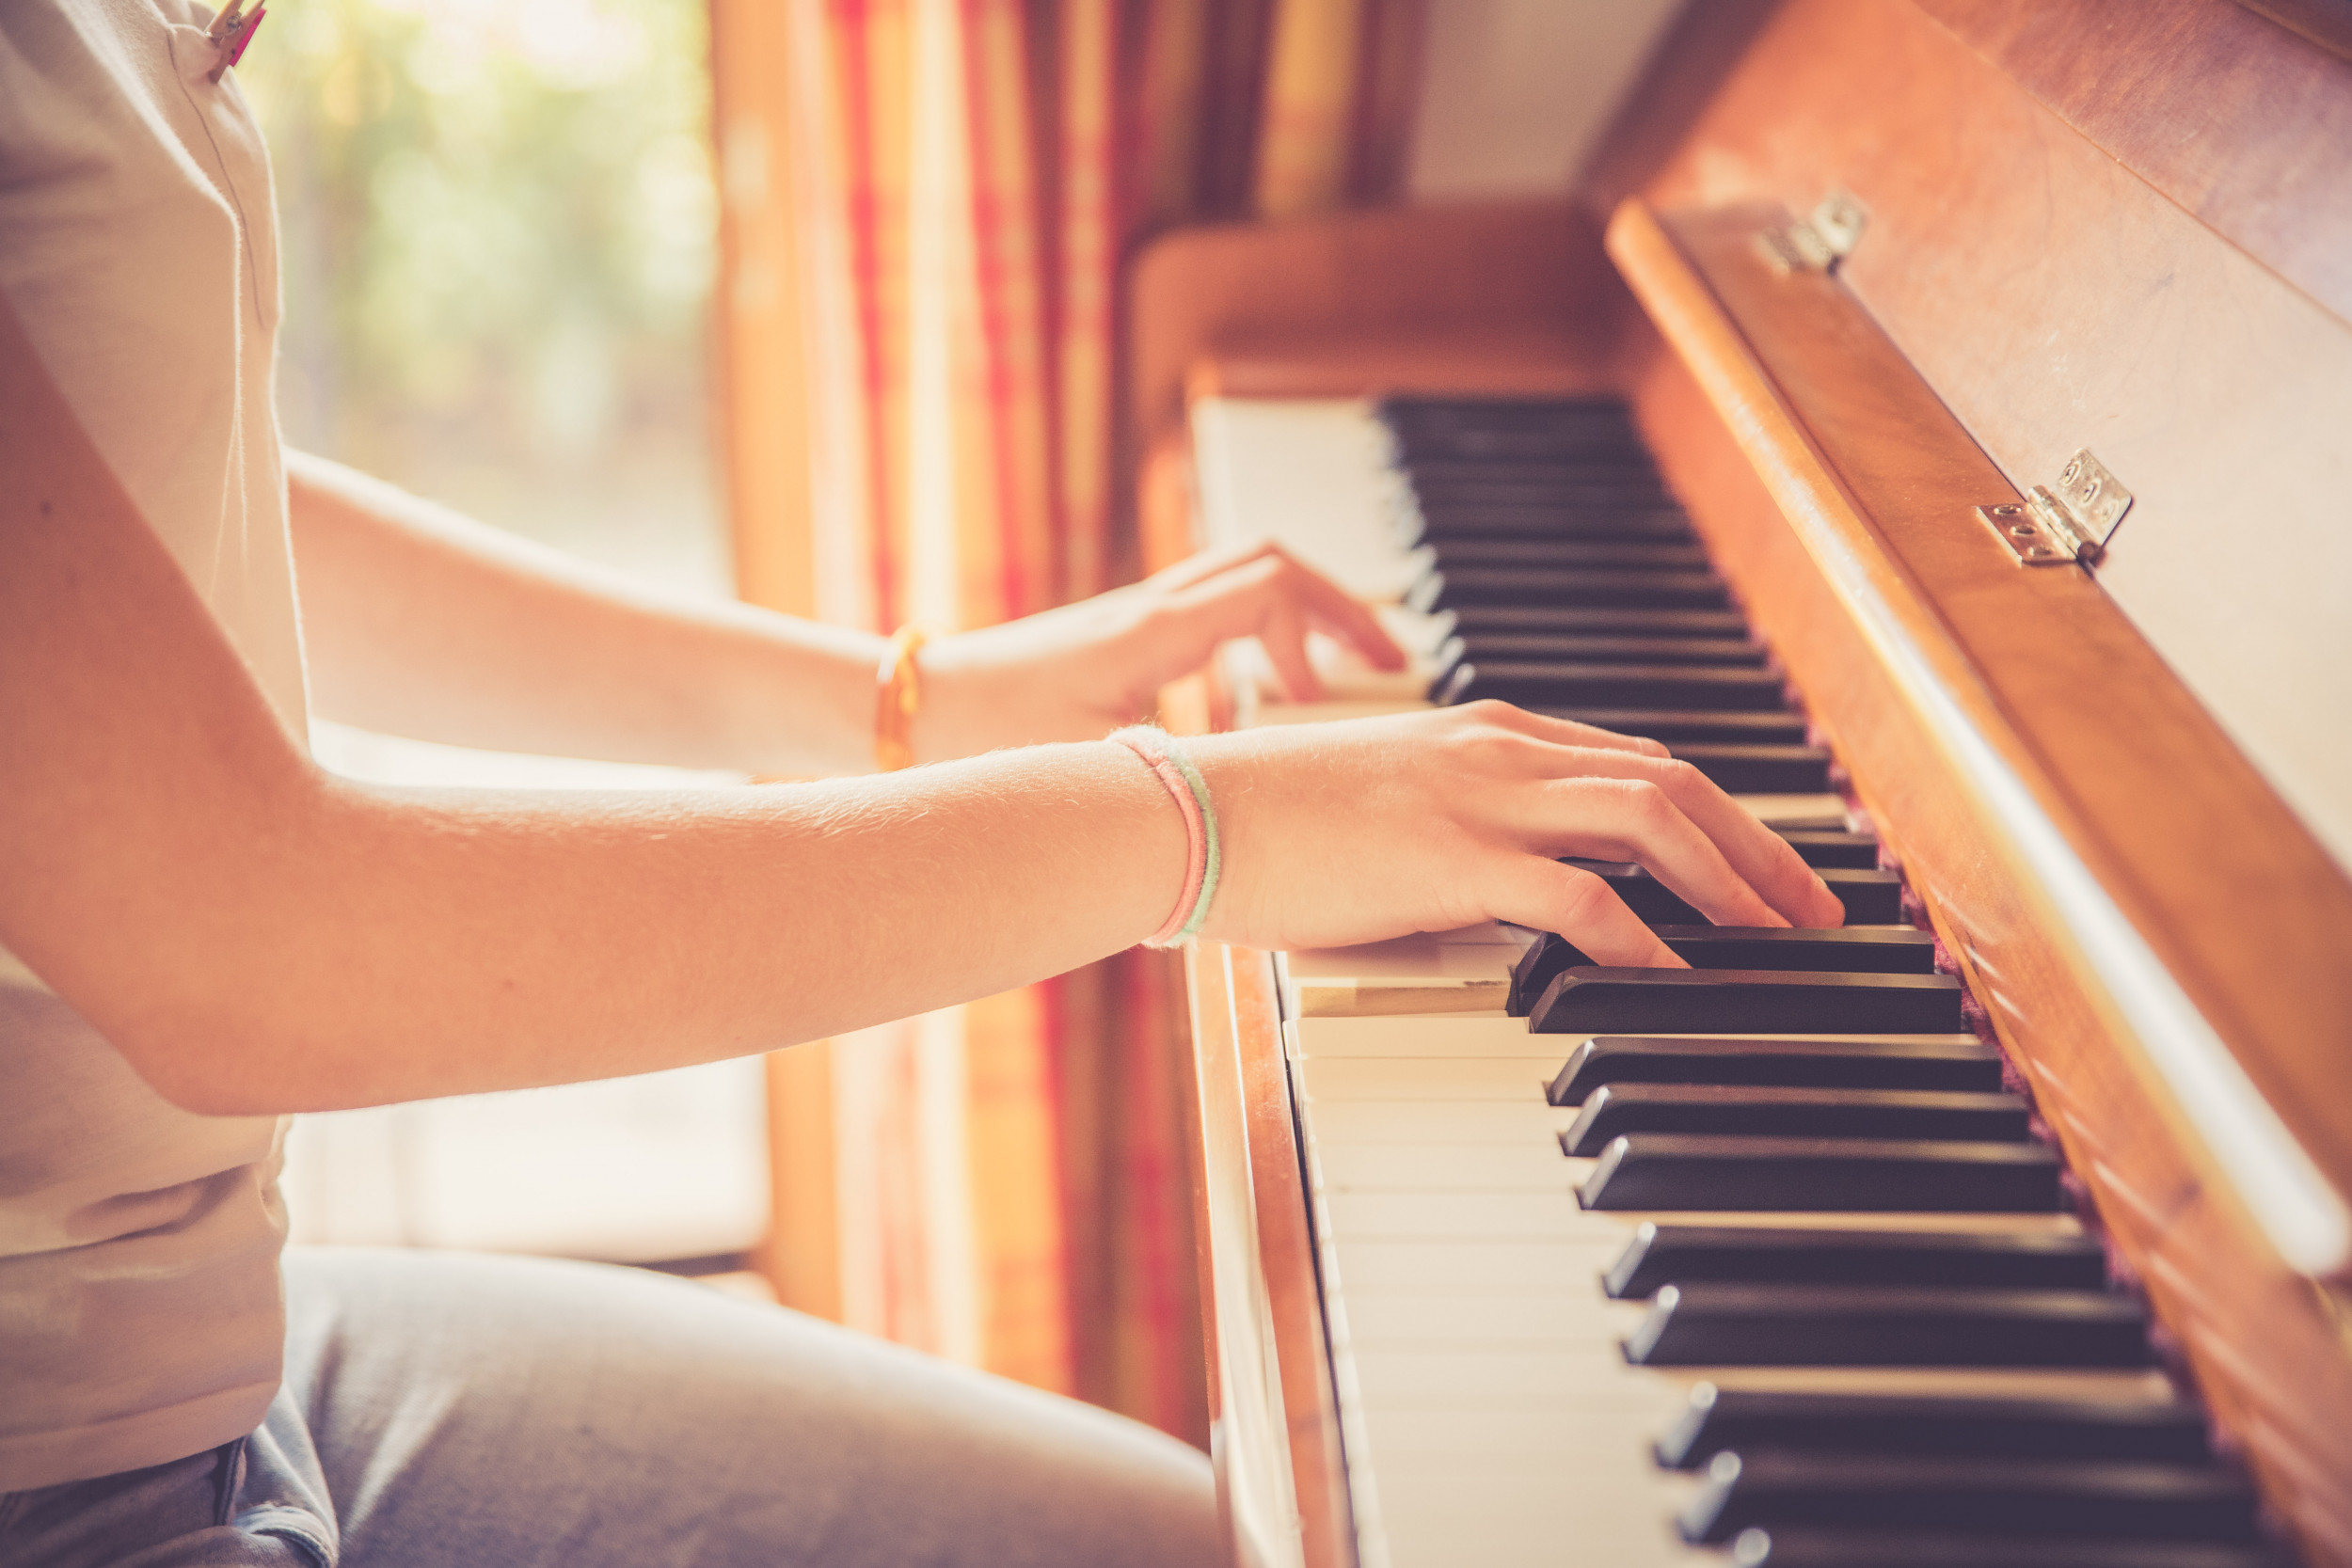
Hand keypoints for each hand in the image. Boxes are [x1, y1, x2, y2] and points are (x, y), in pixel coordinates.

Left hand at [910, 540, 1404, 760]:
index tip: (1343, 686)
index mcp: (1152, 630)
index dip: (1326, 629)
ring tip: (1337, 674)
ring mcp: (1135, 613)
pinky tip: (1262, 687)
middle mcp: (1149, 606)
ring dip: (1302, 613)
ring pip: (1244, 573)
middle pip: (1273, 562)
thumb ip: (1168, 785)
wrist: (908, 706)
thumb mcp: (1085, 767)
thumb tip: (1241, 822)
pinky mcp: (1121, 632)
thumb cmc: (980, 733)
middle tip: (1384, 661)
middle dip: (1339, 606)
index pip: (1271, 586)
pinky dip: (1259, 629)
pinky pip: (1215, 604)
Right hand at [1187, 702, 1844, 964]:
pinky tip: (1674, 975)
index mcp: (1489, 733)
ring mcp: (1477, 796)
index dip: (1723, 817)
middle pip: (1672, 783)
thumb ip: (1469, 836)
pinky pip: (1576, 894)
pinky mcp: (1447, 856)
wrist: (1185, 812)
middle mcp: (1500, 748)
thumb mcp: (1394, 815)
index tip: (1770, 871)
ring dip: (1730, 881)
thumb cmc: (1271, 824)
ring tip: (1775, 941)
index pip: (1639, 763)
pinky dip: (1640, 936)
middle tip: (1815, 912)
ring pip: (1648, 819)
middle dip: (1760, 848)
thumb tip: (1529, 898)